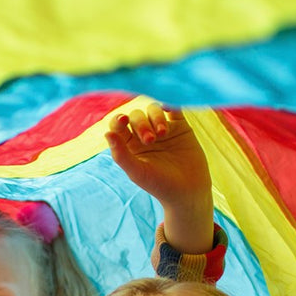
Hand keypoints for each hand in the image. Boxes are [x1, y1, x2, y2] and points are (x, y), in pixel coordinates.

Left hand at [106, 102, 213, 254]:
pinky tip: (170, 107)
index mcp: (129, 145)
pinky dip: (171, 103)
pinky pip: (174, 109)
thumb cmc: (159, 185)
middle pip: (136, 116)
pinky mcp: (180, 127)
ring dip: (155, 117)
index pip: (118, 126)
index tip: (123, 120)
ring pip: (153, 110)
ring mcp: (162, 129)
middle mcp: (144, 135)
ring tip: (162, 133)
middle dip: (141, 124)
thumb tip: (107, 133)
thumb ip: (121, 155)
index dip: (118, 119)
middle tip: (151, 140)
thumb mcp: (137, 172)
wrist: (188, 191)